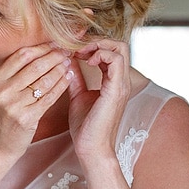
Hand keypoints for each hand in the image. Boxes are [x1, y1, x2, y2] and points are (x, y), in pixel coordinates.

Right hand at [0, 44, 71, 158]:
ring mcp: (14, 105)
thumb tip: (38, 51)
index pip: (22, 55)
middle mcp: (2, 90)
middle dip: (55, 56)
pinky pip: (49, 97)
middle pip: (35, 66)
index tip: (55, 43)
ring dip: (60, 69)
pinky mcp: (26, 118)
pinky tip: (68, 78)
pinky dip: (61, 85)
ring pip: (44, 81)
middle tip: (67, 51)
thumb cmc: (1, 116)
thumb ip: (13, 73)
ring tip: (69, 63)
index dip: (41, 47)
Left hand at [66, 38, 132, 160]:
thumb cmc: (86, 127)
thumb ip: (76, 78)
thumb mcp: (78, 96)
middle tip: (77, 48)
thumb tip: (68, 61)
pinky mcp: (116, 90)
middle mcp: (120, 81)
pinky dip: (100, 54)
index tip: (73, 49)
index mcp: (113, 82)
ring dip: (98, 45)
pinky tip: (85, 62)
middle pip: (119, 45)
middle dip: (97, 40)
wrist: (91, 148)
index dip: (93, 45)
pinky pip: (115, 61)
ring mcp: (120, 84)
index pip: (111, 51)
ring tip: (81, 54)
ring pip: (120, 48)